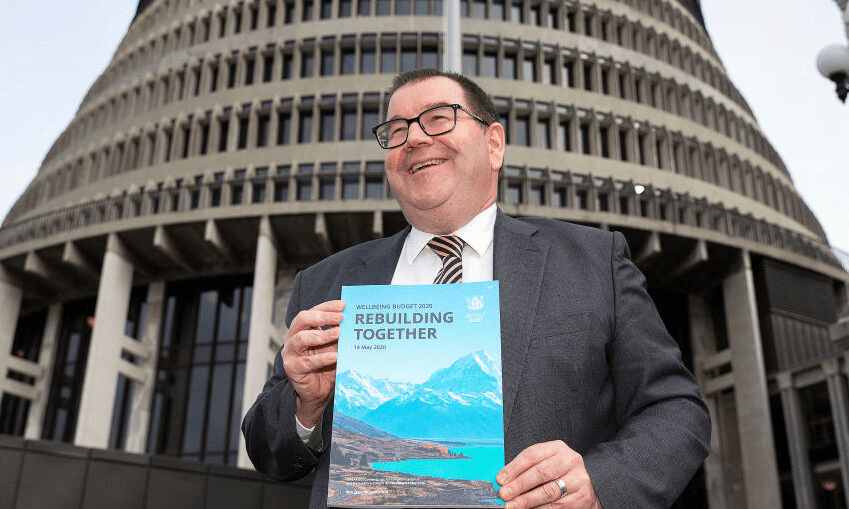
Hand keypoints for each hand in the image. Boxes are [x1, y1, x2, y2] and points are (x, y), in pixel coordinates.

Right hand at [281, 300, 344, 426]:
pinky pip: (307, 362)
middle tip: (340, 317)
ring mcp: (290, 353)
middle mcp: (293, 338)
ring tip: (338, 333)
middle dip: (322, 316)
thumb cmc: (326, 367)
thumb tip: (355, 321)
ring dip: (321, 335)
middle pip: (302, 319)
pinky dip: (322, 358)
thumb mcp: (334, 348)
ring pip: (301, 338)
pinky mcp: (292, 368)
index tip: (343, 305)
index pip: (312, 312)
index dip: (327, 307)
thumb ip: (339, 336)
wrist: (318, 393)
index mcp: (303, 329)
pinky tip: (335, 356)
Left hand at [497, 440, 601, 508]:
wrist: (585, 487)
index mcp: (557, 448)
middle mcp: (570, 461)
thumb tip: (504, 481)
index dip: (514, 468)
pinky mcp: (581, 498)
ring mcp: (578, 480)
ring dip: (526, 501)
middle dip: (519, 485)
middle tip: (504, 494)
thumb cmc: (558, 473)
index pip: (532, 455)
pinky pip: (555, 506)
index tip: (500, 479)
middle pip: (541, 472)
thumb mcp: (545, 462)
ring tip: (512, 506)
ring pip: (548, 491)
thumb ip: (527, 468)